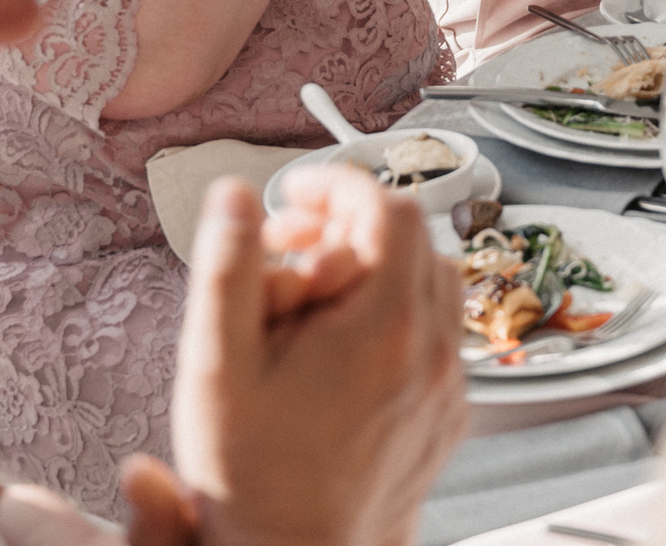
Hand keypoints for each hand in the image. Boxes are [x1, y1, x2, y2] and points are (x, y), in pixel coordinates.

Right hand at [169, 171, 464, 545]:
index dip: (337, 184)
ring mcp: (447, 387)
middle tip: (290, 243)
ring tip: (310, 295)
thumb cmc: (254, 481)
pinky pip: (439, 334)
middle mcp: (432, 352)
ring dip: (376, 268)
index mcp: (384, 328)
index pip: (388, 208)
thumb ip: (227, 268)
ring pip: (433, 283)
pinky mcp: (447, 415)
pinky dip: (397, 315)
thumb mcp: (218, 365)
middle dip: (349, 224)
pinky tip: (339, 345)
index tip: (296, 194)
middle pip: (415, 239)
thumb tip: (233, 197)